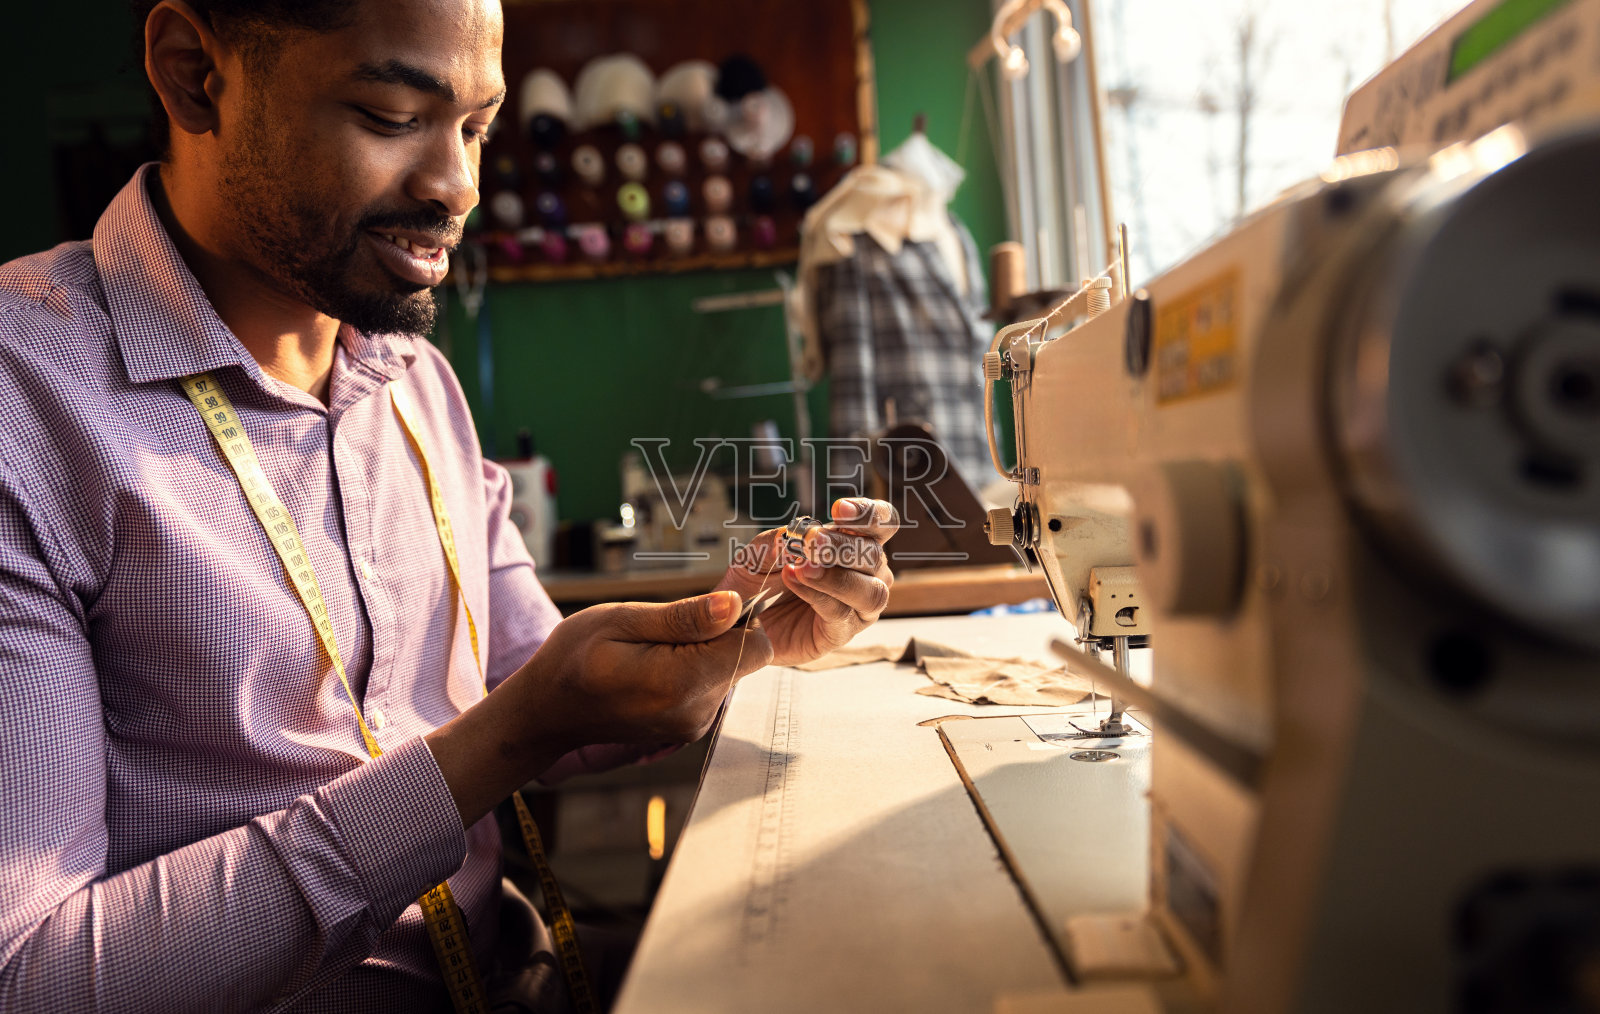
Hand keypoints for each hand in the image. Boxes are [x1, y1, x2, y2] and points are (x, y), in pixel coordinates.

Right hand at [426, 590, 771, 824]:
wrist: (548, 710)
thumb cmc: (573, 659)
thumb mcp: (621, 620)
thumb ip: (684, 616)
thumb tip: (734, 605)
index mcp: (681, 683)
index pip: (754, 645)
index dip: (736, 617)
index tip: (701, 606)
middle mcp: (696, 711)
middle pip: (745, 658)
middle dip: (718, 634)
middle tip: (665, 627)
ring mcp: (695, 725)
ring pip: (729, 670)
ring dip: (703, 651)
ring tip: (653, 648)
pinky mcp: (691, 727)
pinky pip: (712, 685)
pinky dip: (693, 669)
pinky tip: (655, 665)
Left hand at [717, 498, 898, 666]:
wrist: (742, 622)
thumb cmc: (759, 580)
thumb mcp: (758, 554)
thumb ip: (773, 541)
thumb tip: (787, 536)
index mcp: (856, 543)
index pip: (881, 523)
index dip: (869, 513)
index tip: (839, 509)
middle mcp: (868, 574)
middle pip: (874, 555)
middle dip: (843, 546)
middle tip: (813, 542)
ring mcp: (859, 606)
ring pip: (870, 591)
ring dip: (838, 578)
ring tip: (804, 568)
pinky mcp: (842, 633)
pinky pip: (840, 613)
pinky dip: (818, 596)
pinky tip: (796, 582)